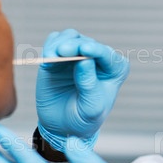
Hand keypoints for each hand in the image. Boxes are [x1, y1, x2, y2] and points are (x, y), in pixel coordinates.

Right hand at [36, 29, 129, 151]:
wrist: (62, 126)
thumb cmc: (83, 118)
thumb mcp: (90, 108)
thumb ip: (89, 84)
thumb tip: (85, 60)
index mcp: (115, 70)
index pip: (106, 55)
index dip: (95, 50)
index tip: (84, 49)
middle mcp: (98, 58)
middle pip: (87, 42)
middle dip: (74, 45)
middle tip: (61, 53)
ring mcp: (78, 54)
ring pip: (70, 36)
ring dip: (60, 43)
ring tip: (52, 58)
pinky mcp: (59, 55)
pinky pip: (54, 41)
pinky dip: (50, 45)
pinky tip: (47, 59)